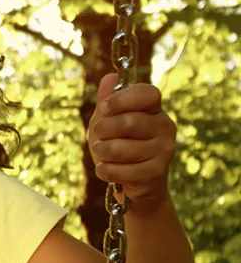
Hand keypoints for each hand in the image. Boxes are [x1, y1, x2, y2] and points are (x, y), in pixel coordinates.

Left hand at [88, 73, 175, 210]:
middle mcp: (165, 126)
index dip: (122, 99)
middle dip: (104, 130)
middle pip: (130, 122)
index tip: (104, 108)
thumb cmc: (119, 148)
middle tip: (97, 136)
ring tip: (101, 154)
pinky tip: (106, 171)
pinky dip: (105, 171)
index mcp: (154, 110)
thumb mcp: (108, 123)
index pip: (148, 93)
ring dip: (102, 152)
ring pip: (121, 148)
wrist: (133, 186)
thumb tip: (109, 77)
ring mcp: (165, 150)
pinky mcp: (157, 172)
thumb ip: (108, 103)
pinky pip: (121, 170)